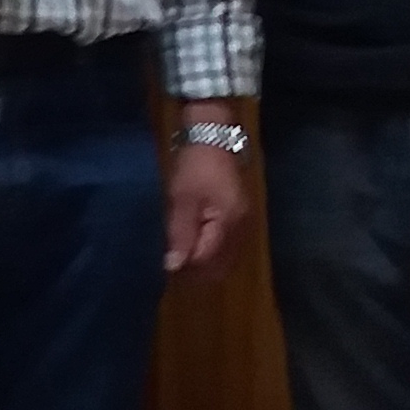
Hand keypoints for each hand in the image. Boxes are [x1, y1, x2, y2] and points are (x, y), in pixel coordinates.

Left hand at [164, 129, 250, 273]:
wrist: (212, 138)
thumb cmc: (194, 166)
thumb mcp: (182, 199)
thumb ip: (180, 234)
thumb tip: (173, 267)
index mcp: (229, 223)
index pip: (208, 260)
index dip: (187, 268)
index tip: (166, 269)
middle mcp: (242, 228)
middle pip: (221, 264)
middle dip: (197, 271)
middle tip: (172, 266)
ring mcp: (243, 223)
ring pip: (226, 258)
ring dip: (204, 263)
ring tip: (179, 258)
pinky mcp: (238, 217)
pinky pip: (226, 246)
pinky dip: (211, 251)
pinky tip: (193, 246)